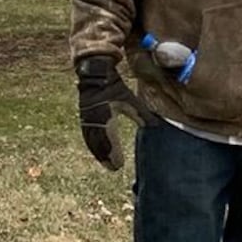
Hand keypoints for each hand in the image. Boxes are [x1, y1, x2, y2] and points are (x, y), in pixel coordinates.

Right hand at [76, 56, 152, 170]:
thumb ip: (141, 114)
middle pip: (100, 144)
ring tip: (106, 164)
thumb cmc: (114, 87)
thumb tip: (156, 126)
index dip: (114, 153)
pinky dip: (93, 145)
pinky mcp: (85, 117)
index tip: (119, 165)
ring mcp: (88, 119)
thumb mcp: (129, 100)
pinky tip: (97, 151)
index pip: (110, 140)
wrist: (95, 74)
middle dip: (107, 157)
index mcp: (106, 117)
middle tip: (114, 168)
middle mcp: (94, 121)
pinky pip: (88, 135)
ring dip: (99, 153)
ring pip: (92, 141)